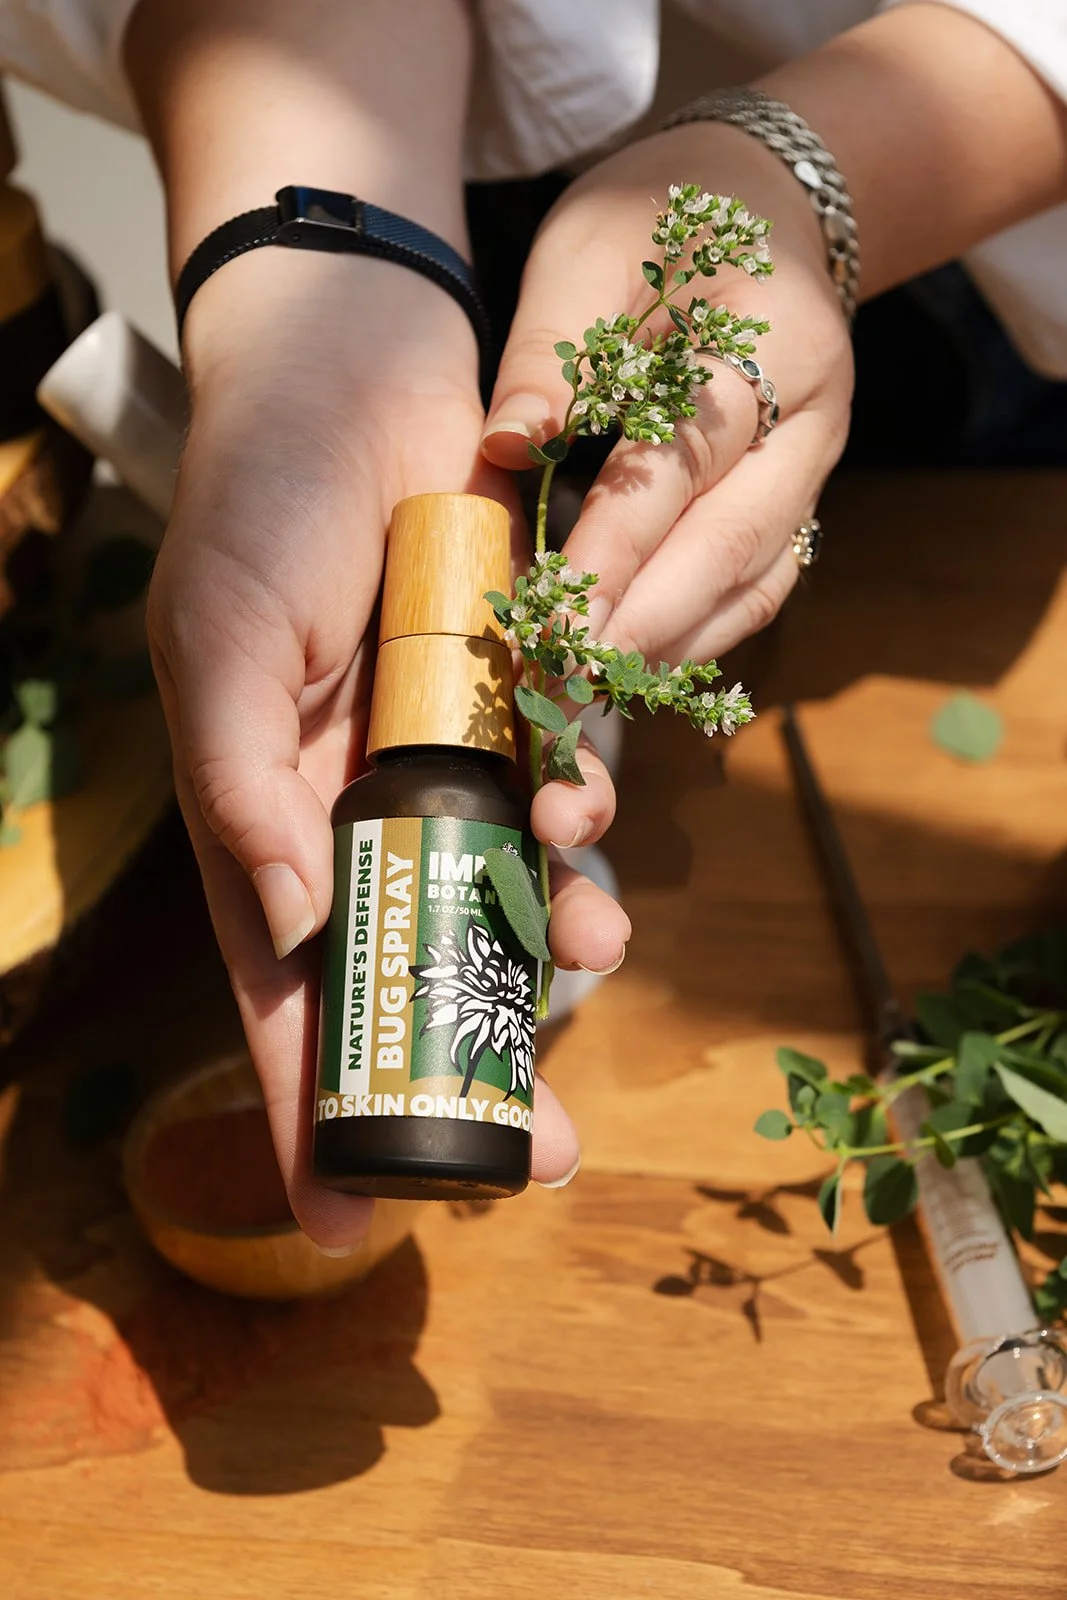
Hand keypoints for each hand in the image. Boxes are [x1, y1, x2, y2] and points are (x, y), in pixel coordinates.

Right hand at [148, 255, 627, 1246]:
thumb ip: (246, 791)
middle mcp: (341, 801)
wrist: (361, 352)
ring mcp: (424, 756)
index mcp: (257, 808)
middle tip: (529, 1154)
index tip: (352, 1223)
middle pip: (398, 968)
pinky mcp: (498, 701)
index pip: (283, 986)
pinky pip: (541, 795)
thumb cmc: (260, 490)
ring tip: (589, 973)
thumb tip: (300, 933)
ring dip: (533, 954)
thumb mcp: (220, 635)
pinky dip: (569, 839)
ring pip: (483, 896)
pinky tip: (598, 869)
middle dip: (453, 1065)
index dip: (307, 1105)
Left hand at [482, 124, 854, 664]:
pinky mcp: (798, 500)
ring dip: (673, 644)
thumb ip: (551, 348)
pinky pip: (761, 585)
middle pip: (732, 544)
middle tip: (563, 681)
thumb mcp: (592, 247)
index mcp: (772, 338)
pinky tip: (636, 660)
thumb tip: (504, 446)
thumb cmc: (663, 218)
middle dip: (644, 624)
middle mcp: (813, 417)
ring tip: (590, 688)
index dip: (614, 551)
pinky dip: (702, 632)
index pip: (682, 467)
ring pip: (756, 581)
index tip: (554, 619)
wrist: (765, 205)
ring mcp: (815, 467)